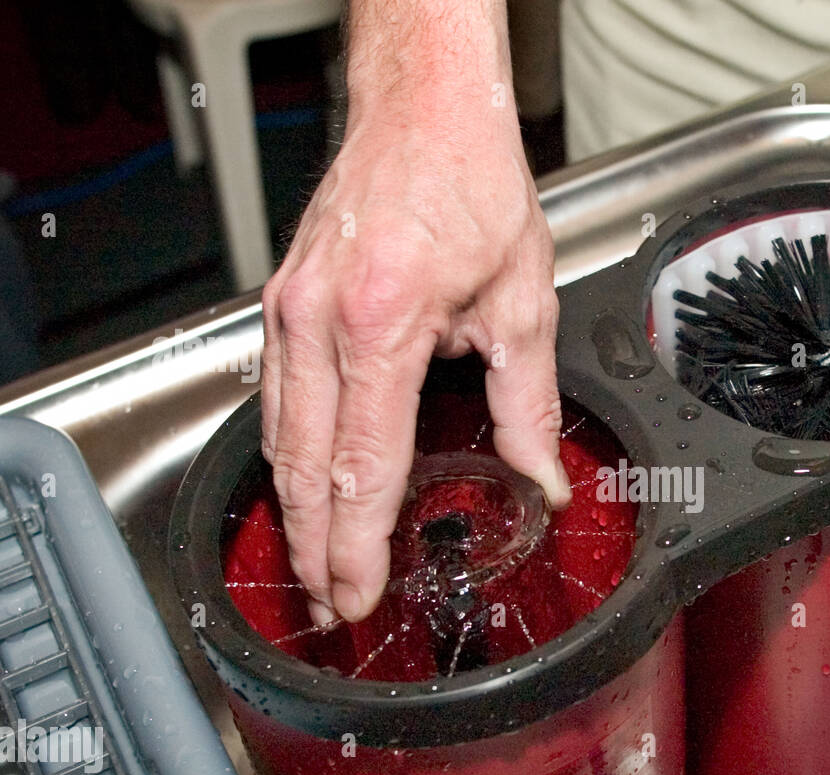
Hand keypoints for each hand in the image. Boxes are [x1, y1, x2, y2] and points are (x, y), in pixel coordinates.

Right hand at [260, 1, 568, 625]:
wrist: (423, 107)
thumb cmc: (469, 181)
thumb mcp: (523, 298)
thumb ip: (528, 403)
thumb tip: (543, 475)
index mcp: (383, 322)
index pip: (364, 462)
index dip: (358, 540)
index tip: (359, 590)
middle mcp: (321, 318)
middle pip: (304, 464)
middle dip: (314, 546)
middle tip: (329, 604)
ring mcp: (290, 308)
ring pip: (278, 436)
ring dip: (294, 510)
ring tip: (313, 565)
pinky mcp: (283, 300)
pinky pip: (276, 397)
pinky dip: (287, 454)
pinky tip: (304, 487)